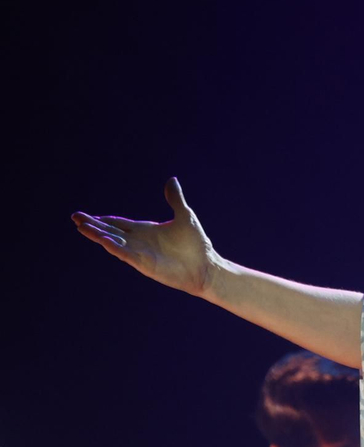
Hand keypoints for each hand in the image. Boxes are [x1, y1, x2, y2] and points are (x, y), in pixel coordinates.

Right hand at [72, 177, 217, 297]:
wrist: (206, 266)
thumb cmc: (196, 244)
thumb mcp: (185, 216)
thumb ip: (175, 199)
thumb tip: (172, 180)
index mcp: (145, 230)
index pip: (118, 223)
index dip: (102, 219)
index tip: (84, 216)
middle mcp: (139, 241)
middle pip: (111, 231)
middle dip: (93, 225)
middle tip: (75, 218)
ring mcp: (140, 253)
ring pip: (114, 242)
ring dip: (99, 235)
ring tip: (82, 227)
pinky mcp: (145, 263)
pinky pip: (126, 254)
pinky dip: (115, 247)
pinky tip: (104, 240)